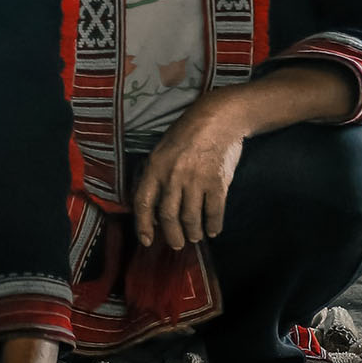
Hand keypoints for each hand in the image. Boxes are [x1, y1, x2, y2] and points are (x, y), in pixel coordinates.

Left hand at [131, 92, 246, 250]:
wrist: (218, 118)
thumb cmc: (187, 134)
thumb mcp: (162, 150)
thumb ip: (157, 175)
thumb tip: (155, 206)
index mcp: (155, 168)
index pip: (143, 203)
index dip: (144, 225)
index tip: (148, 241)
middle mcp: (173, 176)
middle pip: (169, 217)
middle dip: (173, 236)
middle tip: (177, 244)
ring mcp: (196, 180)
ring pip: (191, 218)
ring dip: (194, 233)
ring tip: (196, 237)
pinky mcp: (217, 182)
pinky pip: (214, 211)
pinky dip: (214, 225)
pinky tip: (213, 230)